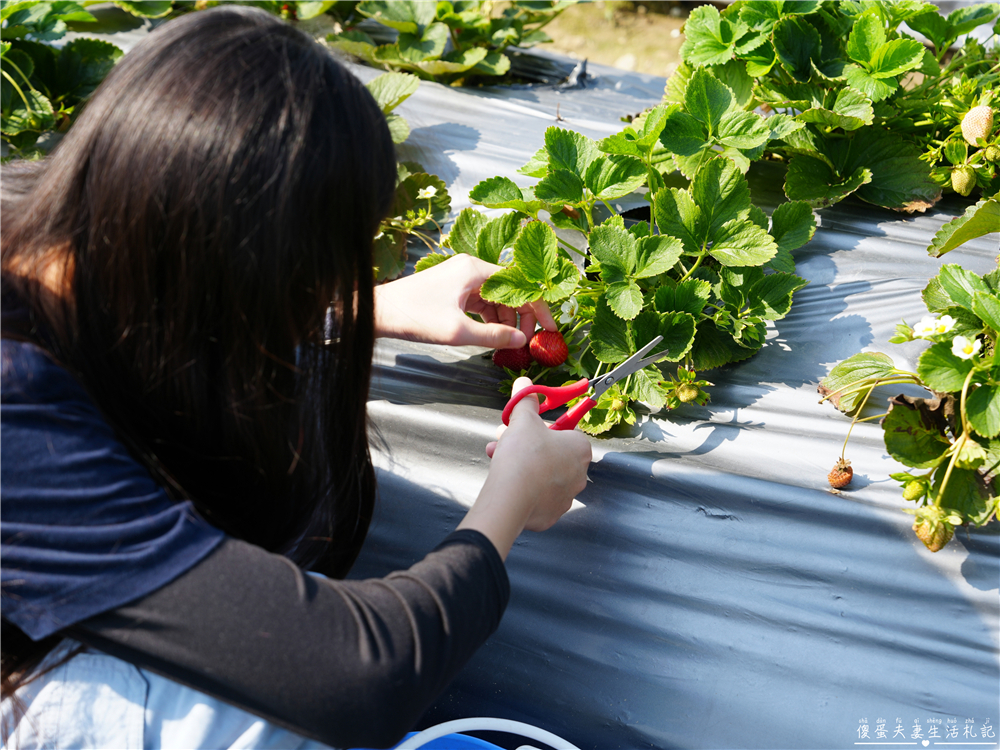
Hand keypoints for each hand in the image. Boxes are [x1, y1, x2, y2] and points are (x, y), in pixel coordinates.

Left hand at [374, 254, 555, 347]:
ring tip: (512, 342)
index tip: (549, 327)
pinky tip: (494, 335)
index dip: (538, 307)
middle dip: (523, 316)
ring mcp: (461, 278)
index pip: (519, 285)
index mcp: (474, 269)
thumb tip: (521, 340)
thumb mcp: (458, 331)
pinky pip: (481, 302)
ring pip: (496, 298)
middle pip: (510, 290)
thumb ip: (494, 336)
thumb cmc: (414, 316)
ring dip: (506, 319)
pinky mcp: (454, 289)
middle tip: (530, 340)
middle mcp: (470, 268)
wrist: (379, 312)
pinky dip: (490, 318)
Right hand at [458, 377, 591, 558]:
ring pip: (542, 474)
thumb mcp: (523, 420)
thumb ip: (526, 401)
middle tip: (505, 438)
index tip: (525, 426)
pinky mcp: (552, 514)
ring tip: (497, 456)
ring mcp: (567, 496)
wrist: (511, 498)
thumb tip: (524, 384)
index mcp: (580, 448)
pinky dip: (523, 487)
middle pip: (551, 453)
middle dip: (526, 444)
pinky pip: (537, 496)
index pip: (564, 431)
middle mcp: (579, 473)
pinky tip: (506, 480)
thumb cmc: (524, 456)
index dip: (541, 427)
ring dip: (521, 463)